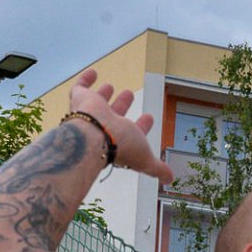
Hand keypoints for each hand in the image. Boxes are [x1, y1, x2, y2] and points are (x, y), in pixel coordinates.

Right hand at [69, 69, 174, 184]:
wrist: (92, 136)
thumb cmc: (119, 147)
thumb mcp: (145, 158)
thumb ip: (157, 169)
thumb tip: (171, 180)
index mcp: (121, 139)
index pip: (133, 132)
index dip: (142, 125)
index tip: (150, 117)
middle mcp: (105, 126)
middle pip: (114, 114)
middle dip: (121, 105)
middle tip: (128, 95)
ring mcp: (92, 113)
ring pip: (97, 102)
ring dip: (104, 94)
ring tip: (111, 86)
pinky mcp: (80, 100)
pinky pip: (80, 88)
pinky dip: (86, 79)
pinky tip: (93, 71)